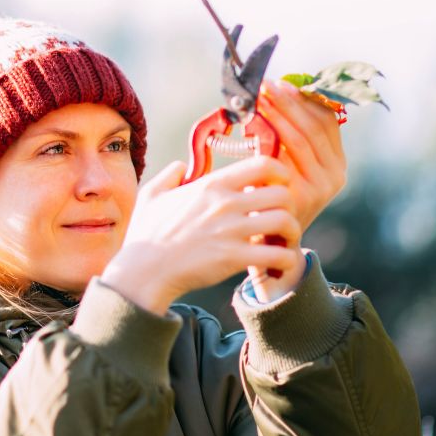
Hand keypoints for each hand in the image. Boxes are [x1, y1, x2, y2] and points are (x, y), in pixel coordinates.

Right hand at [100, 156, 303, 315]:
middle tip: (282, 220)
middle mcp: (225, 203)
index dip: (280, 174)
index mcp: (211, 185)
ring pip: (286, 221)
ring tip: (284, 243)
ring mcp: (231, 231)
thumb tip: (180, 166)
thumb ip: (169, 176)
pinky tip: (278, 265)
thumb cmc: (145, 235)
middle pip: (283, 193)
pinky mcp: (234, 258)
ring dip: (292, 233)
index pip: (264, 163)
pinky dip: (286, 260)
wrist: (143, 272)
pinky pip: (278, 254)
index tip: (276, 188)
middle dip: (290, 206)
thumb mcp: (151, 196)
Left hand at [256, 79, 347, 231]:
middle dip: (290, 101)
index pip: (328, 119)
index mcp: (338, 163)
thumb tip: (279, 90)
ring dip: (279, 114)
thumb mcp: (291, 165)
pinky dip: (271, 136)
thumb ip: (292, 137)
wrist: (271, 242)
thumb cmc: (275, 195)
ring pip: (301, 138)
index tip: (284, 81)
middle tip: (267, 84)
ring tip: (260, 97)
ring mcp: (322, 186)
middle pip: (315, 124)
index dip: (306, 97)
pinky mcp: (303, 195)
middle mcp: (336, 174)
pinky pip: (286, 157)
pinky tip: (254, 123)